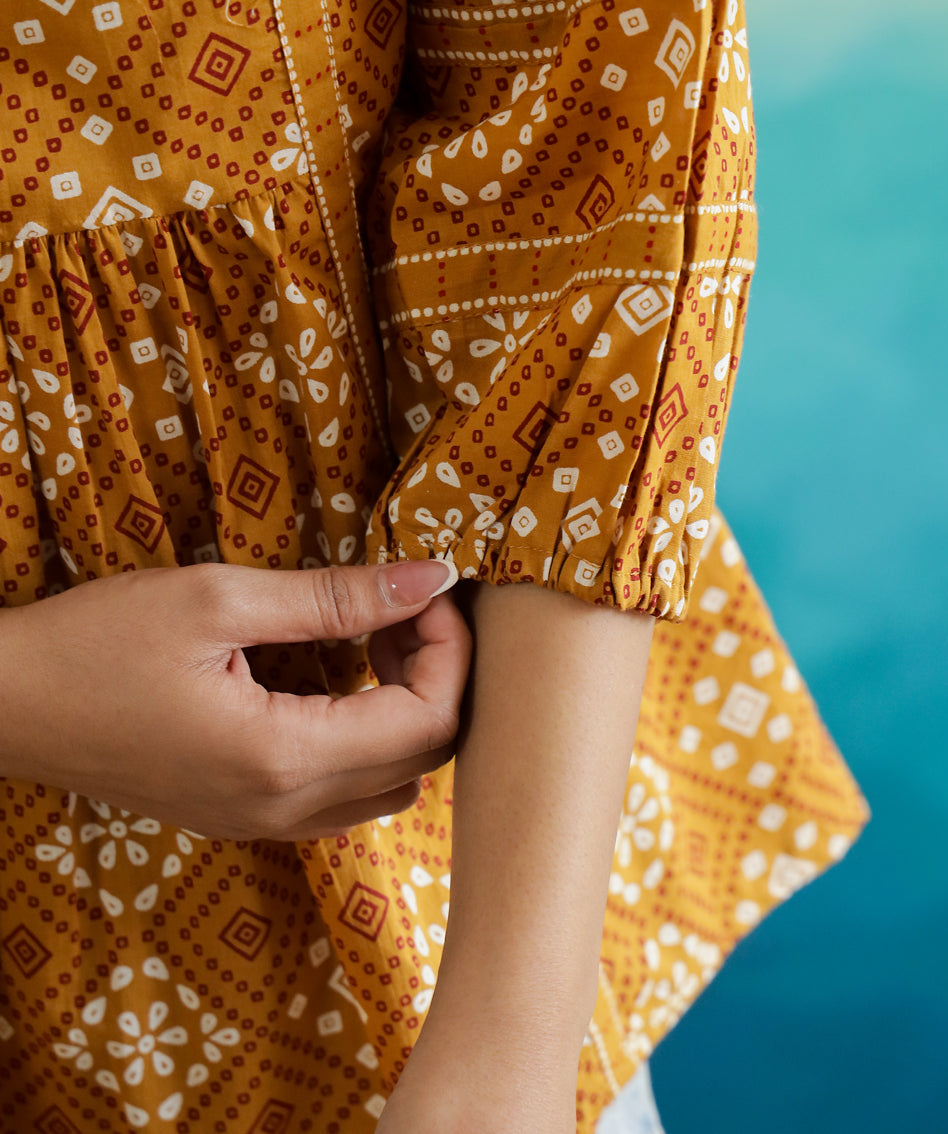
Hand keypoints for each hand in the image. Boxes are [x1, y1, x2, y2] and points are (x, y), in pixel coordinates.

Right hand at [0, 560, 469, 839]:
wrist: (5, 705)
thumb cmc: (98, 643)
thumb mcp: (220, 599)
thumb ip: (337, 596)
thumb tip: (433, 578)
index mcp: (283, 759)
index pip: (429, 722)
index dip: (451, 651)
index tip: (428, 593)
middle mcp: (284, 809)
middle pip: (425, 759)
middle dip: (438, 677)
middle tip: (406, 610)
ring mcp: (263, 823)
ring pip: (392, 784)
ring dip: (406, 711)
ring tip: (372, 640)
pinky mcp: (245, 815)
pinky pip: (344, 794)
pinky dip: (366, 737)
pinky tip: (333, 678)